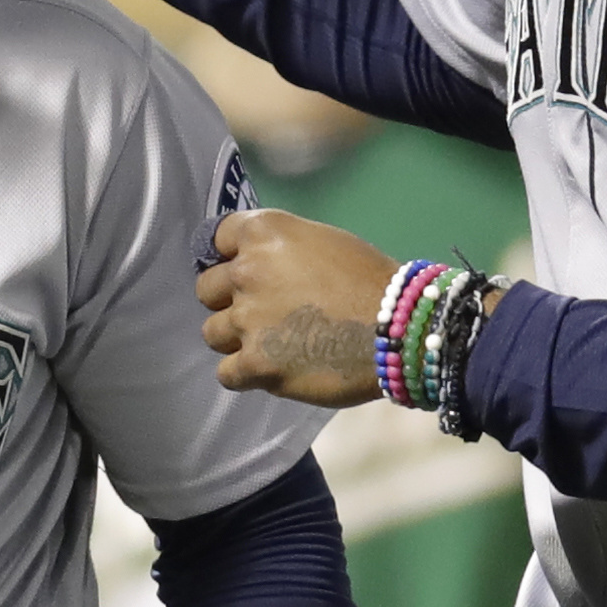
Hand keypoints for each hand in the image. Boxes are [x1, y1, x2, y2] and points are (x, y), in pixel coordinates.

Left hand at [196, 209, 394, 405]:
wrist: (399, 329)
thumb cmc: (372, 281)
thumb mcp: (323, 242)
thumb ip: (279, 251)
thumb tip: (256, 269)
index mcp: (264, 232)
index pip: (216, 239)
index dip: (230, 257)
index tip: (246, 272)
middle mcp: (247, 271)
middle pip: (206, 289)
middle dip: (229, 300)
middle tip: (263, 312)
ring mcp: (247, 320)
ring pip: (212, 333)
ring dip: (236, 339)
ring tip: (272, 344)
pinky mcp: (255, 364)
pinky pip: (226, 373)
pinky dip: (245, 374)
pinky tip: (272, 369)